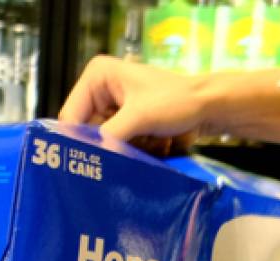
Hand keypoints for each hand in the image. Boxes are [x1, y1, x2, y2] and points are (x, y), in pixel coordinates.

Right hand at [59, 55, 213, 154]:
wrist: (209, 106)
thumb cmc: (177, 101)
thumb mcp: (140, 116)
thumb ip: (110, 136)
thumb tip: (89, 158)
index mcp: (97, 76)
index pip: (71, 114)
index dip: (75, 140)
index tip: (81, 165)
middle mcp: (100, 89)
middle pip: (86, 130)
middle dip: (102, 146)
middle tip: (116, 161)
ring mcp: (113, 106)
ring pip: (102, 141)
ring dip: (119, 150)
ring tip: (143, 147)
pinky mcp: (125, 121)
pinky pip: (116, 144)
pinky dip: (129, 150)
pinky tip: (149, 146)